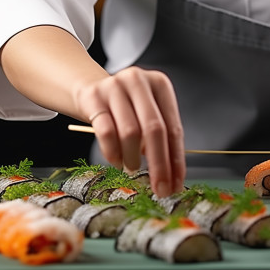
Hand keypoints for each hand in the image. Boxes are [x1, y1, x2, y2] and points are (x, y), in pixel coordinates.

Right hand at [76, 65, 185, 197]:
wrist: (92, 90)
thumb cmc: (126, 108)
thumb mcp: (147, 115)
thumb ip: (160, 139)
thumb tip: (172, 178)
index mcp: (160, 84)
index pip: (174, 127)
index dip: (176, 160)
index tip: (176, 184)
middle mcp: (138, 80)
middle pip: (154, 129)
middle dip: (159, 164)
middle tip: (160, 189)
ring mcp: (114, 86)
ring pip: (130, 132)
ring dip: (133, 158)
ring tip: (132, 168)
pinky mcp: (93, 96)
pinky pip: (106, 131)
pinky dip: (113, 152)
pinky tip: (117, 161)